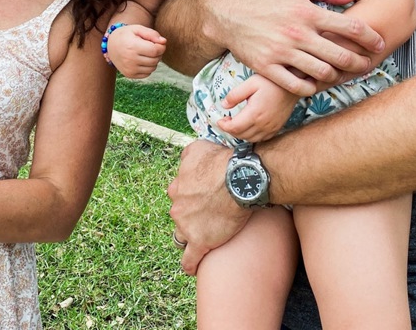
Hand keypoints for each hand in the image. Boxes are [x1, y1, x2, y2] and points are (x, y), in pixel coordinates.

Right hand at [107, 25, 166, 79]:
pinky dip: (148, 67)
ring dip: (154, 61)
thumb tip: (164, 42)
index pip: (156, 50)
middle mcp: (130, 59)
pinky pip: (147, 74)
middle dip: (158, 53)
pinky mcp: (129, 74)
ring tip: (147, 53)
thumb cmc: (126, 35)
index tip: (159, 43)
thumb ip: (152, 34)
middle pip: (155, 60)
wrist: (110, 44)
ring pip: (153, 68)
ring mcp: (129, 69)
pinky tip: (142, 60)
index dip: (161, 46)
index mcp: (133, 46)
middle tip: (153, 47)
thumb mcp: (137, 29)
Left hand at [167, 140, 249, 275]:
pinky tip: (193, 268)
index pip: (178, 194)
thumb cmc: (222, 161)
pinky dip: (190, 264)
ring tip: (199, 239)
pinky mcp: (200, 242)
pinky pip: (190, 259)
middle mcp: (177, 207)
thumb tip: (185, 159)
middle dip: (189, 216)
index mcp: (177, 187)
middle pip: (180, 215)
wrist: (238, 178)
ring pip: (182, 236)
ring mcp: (187, 226)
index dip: (189, 196)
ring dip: (189, 237)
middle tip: (206, 214)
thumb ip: (188, 155)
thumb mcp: (198, 148)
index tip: (200, 198)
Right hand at [203, 0, 383, 95]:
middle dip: (359, 63)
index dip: (370, 37)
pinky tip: (315, 82)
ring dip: (336, 76)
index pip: (350, 28)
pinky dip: (311, 87)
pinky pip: (297, 85)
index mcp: (307, 12)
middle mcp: (298, 34)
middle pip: (340, 55)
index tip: (379, 43)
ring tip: (341, 74)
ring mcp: (282, 53)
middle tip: (366, 65)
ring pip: (322, 73)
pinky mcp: (268, 68)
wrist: (226, 12)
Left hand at [216, 74, 300, 142]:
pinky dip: (252, 136)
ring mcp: (271, 128)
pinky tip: (249, 127)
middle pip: (241, 135)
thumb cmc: (270, 82)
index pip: (234, 128)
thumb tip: (224, 105)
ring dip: (240, 134)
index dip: (223, 126)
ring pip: (251, 139)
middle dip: (230, 130)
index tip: (220, 120)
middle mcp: (263, 124)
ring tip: (236, 124)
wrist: (292, 85)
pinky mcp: (277, 128)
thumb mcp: (250, 83)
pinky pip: (262, 138)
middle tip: (226, 121)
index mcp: (254, 113)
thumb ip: (234, 95)